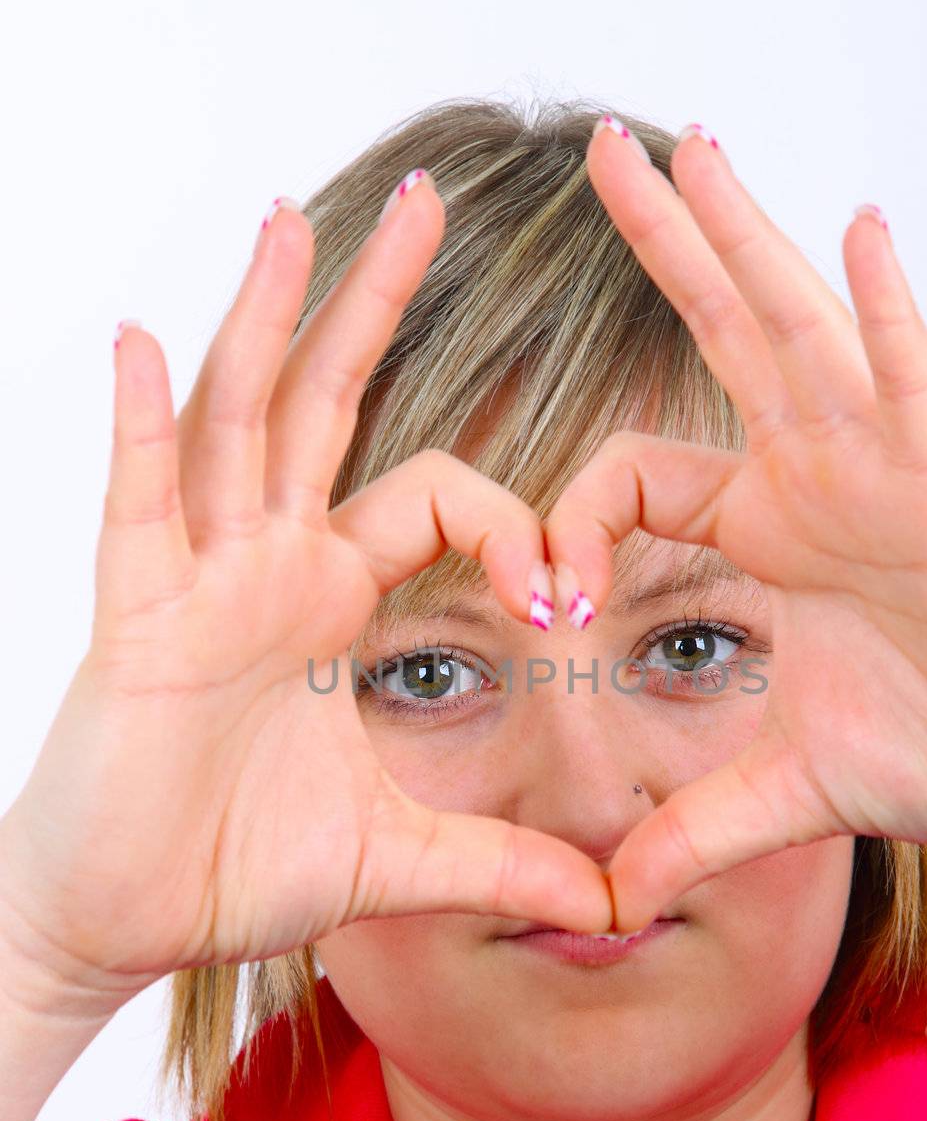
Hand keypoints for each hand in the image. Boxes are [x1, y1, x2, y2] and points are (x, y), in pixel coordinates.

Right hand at [0, 181, 612, 1007]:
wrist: (121, 922)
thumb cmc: (230, 868)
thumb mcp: (397, 858)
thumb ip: (501, 865)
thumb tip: (612, 906)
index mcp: (329, 598)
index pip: (439, 496)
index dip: (514, 525)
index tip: (566, 600)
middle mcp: (267, 564)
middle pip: (328, 401)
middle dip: (376, 300)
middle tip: (427, 198)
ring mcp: (197, 580)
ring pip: (236, 423)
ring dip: (264, 320)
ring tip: (294, 221)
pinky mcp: (136, 620)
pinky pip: (136, 506)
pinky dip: (140, 426)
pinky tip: (143, 341)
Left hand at [544, 121, 926, 930]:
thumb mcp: (787, 788)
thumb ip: (692, 828)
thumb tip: (611, 896)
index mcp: (764, 526)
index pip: (628, 480)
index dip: (565, 525)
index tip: (544, 602)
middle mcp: (813, 470)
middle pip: (718, 334)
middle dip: (661, 246)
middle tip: (600, 154)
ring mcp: (879, 458)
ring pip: (795, 326)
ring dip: (744, 234)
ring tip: (689, 148)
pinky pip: (913, 372)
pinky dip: (888, 306)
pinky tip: (860, 231)